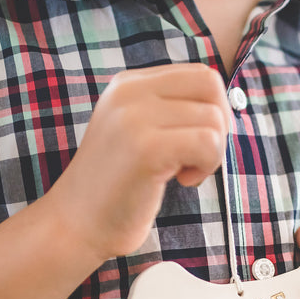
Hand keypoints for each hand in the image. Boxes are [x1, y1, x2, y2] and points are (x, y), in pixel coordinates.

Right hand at [48, 63, 229, 262]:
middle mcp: (129, 92)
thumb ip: (170, 110)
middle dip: (220, 124)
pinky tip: (182, 181)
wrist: (76, 224)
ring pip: (213, 118)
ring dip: (211, 153)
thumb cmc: (118, 186)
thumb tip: (223, 104)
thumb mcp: (138, 131)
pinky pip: (208, 143)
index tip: (198, 141)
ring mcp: (134, 118)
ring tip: (183, 172)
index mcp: (128, 84)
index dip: (214, 108)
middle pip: (211, 86)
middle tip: (199, 156)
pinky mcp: (146, 148)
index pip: (199, 74)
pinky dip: (207, 166)